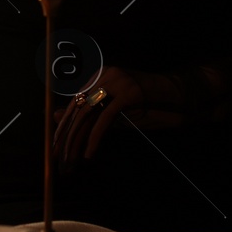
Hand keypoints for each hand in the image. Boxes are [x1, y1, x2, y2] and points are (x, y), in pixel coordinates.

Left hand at [52, 66, 187, 167]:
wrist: (176, 95)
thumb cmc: (145, 105)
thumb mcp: (113, 112)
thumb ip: (88, 114)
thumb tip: (56, 116)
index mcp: (99, 75)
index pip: (75, 102)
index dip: (63, 124)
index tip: (55, 143)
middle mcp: (105, 74)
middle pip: (78, 107)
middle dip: (66, 133)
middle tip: (56, 154)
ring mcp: (117, 81)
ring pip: (88, 113)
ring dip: (76, 139)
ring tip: (70, 158)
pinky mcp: (128, 93)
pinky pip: (105, 119)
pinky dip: (95, 138)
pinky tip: (89, 153)